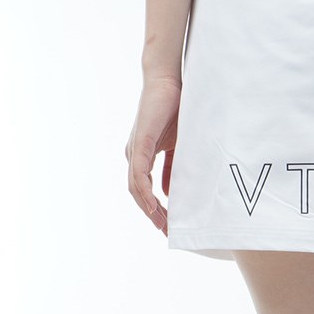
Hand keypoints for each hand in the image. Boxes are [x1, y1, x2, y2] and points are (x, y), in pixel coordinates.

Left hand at [125, 76, 181, 233]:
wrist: (169, 81)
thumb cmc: (176, 110)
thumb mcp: (179, 146)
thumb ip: (174, 169)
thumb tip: (170, 192)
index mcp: (143, 156)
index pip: (145, 189)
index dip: (155, 209)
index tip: (168, 225)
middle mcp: (134, 155)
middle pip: (138, 194)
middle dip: (152, 214)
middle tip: (166, 232)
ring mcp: (135, 150)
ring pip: (136, 188)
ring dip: (148, 208)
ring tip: (162, 224)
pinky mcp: (140, 143)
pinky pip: (139, 174)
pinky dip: (145, 192)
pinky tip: (154, 205)